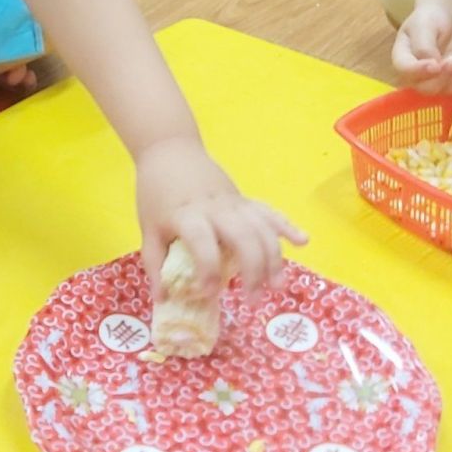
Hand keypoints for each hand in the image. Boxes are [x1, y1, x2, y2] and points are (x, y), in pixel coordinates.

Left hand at [135, 137, 307, 299]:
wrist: (169, 151)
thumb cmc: (156, 193)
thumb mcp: (148, 229)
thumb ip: (155, 264)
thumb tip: (163, 300)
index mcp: (187, 215)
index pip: (202, 243)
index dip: (207, 269)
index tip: (208, 294)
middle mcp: (216, 208)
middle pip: (243, 237)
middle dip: (253, 270)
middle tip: (252, 300)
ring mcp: (234, 202)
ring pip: (262, 227)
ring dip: (273, 258)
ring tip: (276, 286)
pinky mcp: (244, 198)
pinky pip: (269, 211)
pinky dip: (288, 226)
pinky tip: (303, 242)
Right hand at [392, 2, 451, 94]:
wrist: (449, 15)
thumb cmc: (429, 18)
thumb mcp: (423, 26)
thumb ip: (424, 46)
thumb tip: (433, 67)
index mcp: (402, 57)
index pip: (405, 70)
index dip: (418, 71)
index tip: (434, 65)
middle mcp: (417, 73)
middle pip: (424, 87)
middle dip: (440, 79)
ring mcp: (436, 77)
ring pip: (443, 91)